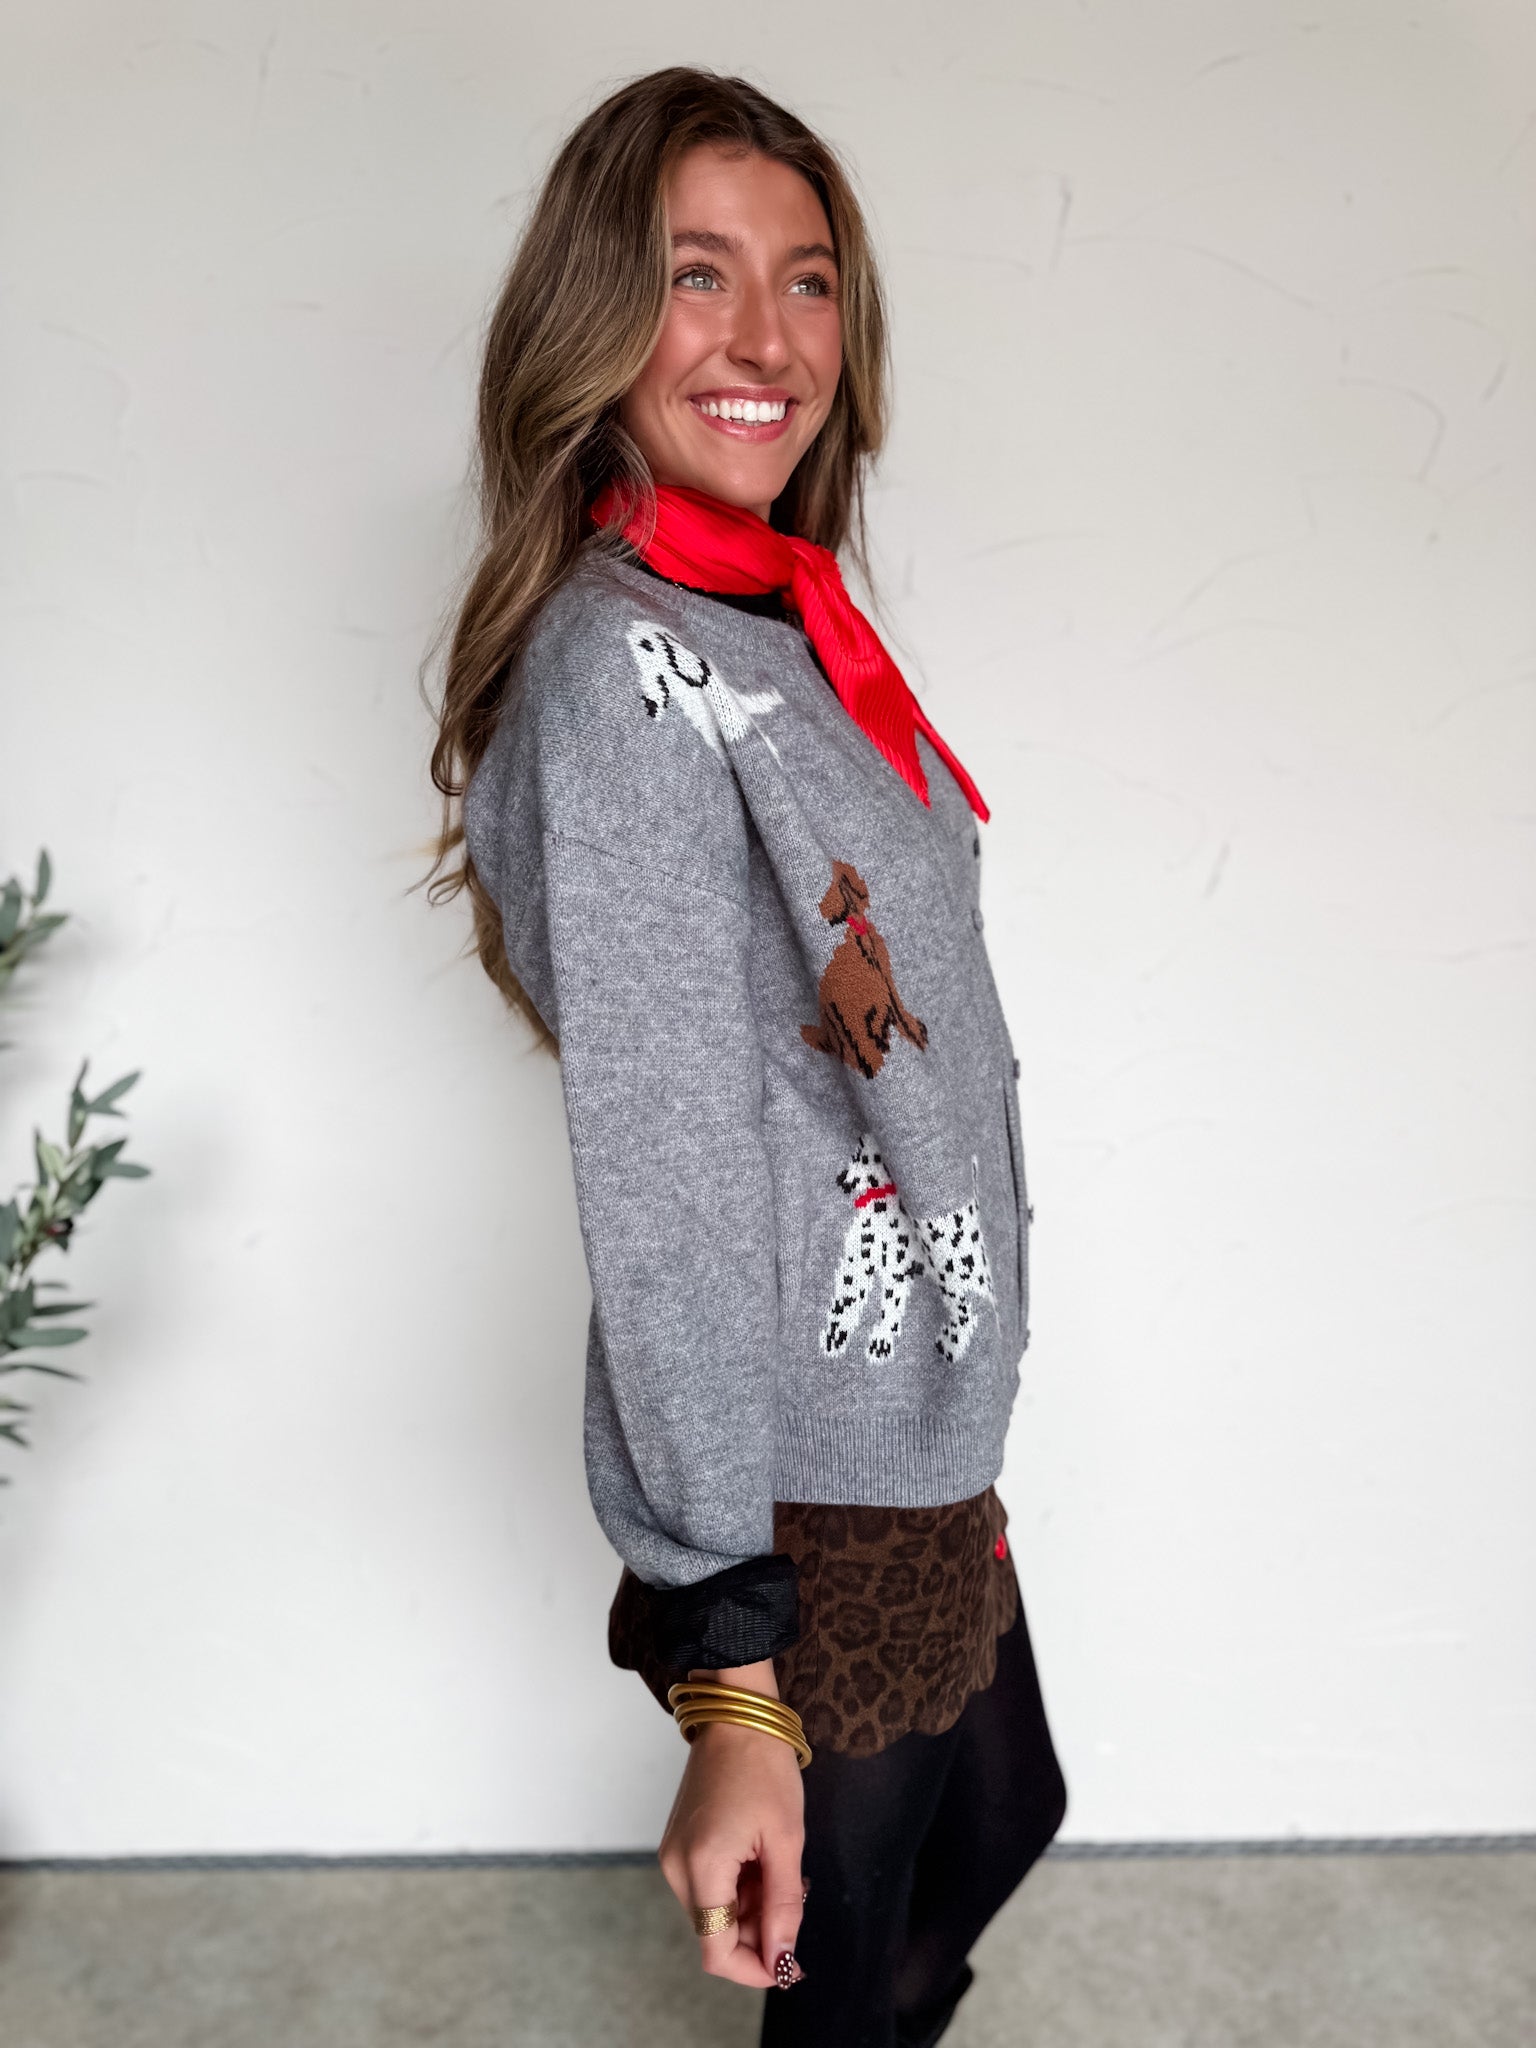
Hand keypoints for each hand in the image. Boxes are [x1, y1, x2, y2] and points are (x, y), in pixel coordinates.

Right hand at [656, 1658, 806, 1988]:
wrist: (736, 1715)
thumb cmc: (765, 1768)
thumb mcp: (786, 1840)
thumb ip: (783, 1906)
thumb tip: (781, 1962)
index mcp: (701, 1867)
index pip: (717, 1951)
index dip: (754, 1970)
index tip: (791, 1965)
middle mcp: (677, 1867)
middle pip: (716, 1931)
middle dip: (759, 1931)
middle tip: (798, 1899)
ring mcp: (674, 1853)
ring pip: (714, 1909)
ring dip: (751, 1906)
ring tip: (785, 1872)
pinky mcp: (679, 1842)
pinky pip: (709, 1884)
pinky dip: (738, 1886)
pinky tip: (764, 1860)